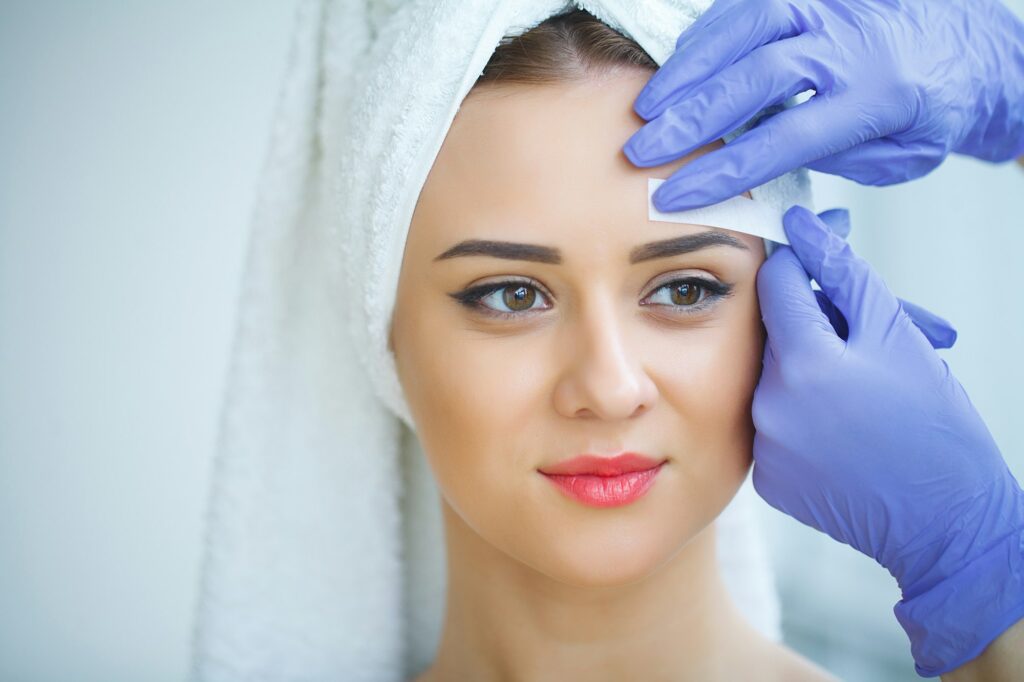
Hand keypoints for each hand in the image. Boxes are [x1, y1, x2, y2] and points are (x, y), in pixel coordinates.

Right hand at [625, 0, 1023, 210]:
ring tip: (646, 108)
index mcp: (874, 96)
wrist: (967, 43)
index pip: (782, 139)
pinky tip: (677, 69)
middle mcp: (846, 44)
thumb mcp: (898, 156)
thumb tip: (761, 161)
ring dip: (687, 71)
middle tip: (642, 149)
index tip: (677, 195)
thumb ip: (831, 158)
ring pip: (742, 30)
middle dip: (690, 118)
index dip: (723, 170)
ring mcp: (825, 8)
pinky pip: (743, 8)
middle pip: (753, 78)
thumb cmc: (928, 108)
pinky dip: (704, 38)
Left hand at [752, 206, 1023, 676]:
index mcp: (803, 363)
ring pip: (777, 377)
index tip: (815, 250)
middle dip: (820, 321)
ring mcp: (763, 446)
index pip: (775, 283)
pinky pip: (776, 423)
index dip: (798, 260)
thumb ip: (843, 272)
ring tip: (869, 382)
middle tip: (869, 329)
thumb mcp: (898, 334)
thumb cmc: (935, 427)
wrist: (946, 524)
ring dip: (816, 367)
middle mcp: (768, 404)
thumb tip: (803, 225)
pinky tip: (849, 421)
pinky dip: (806, 412)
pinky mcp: (766, 478)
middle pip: (777, 333)